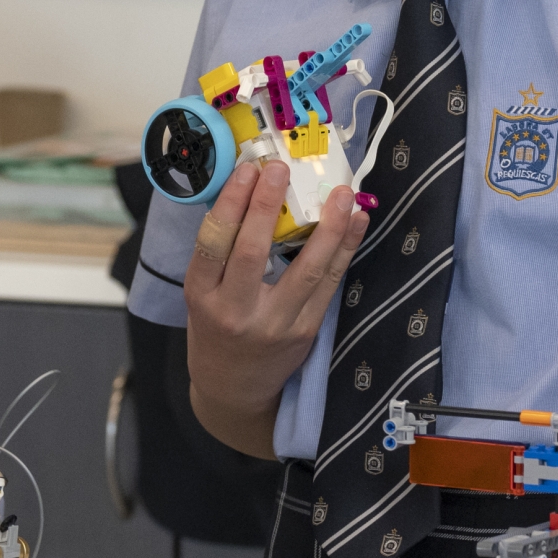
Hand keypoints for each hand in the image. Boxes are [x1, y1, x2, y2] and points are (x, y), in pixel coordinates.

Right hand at [183, 162, 366, 455]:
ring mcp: (275, 324)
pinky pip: (329, 283)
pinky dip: (345, 249)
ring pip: (306, 270)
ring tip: (342, 193)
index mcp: (201, 297)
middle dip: (269, 205)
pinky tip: (356, 221)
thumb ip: (221, 252)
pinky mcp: (306, 330)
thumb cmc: (214, 330)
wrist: (234, 388)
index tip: (248, 169)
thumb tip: (252, 190)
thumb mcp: (201, 294)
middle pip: (251, 252)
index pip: (213, 244)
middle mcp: (235, 312)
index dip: (231, 204)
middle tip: (281, 168)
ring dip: (328, 227)